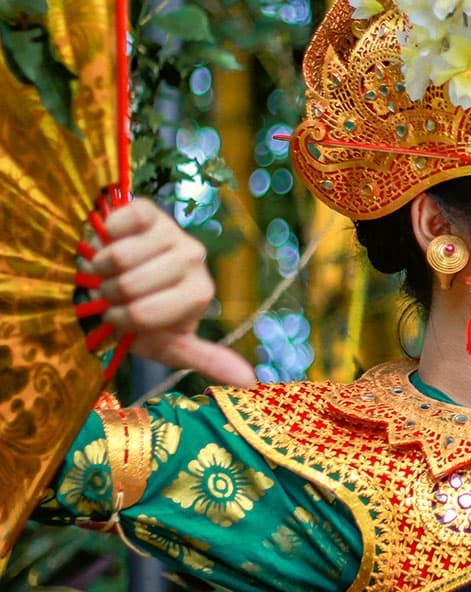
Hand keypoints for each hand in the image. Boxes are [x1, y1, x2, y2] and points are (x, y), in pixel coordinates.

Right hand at [86, 199, 256, 387]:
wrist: (116, 277)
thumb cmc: (141, 316)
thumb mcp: (168, 344)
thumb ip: (205, 359)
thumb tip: (249, 381)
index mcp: (199, 293)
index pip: (143, 314)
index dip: (120, 318)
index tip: (120, 315)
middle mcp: (193, 259)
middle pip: (129, 284)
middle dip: (108, 293)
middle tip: (111, 291)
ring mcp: (172, 231)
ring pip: (119, 255)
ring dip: (99, 266)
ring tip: (107, 270)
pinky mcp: (148, 210)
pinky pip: (119, 221)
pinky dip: (104, 235)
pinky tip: (110, 242)